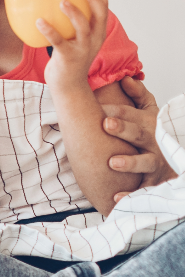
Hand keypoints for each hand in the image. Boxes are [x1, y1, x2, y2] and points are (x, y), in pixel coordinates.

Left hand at [39, 0, 107, 87]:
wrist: (68, 86)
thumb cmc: (68, 58)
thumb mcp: (75, 38)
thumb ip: (70, 23)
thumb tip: (51, 1)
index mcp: (97, 32)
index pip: (104, 8)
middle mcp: (94, 39)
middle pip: (99, 15)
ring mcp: (82, 49)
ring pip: (83, 28)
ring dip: (74, 13)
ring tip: (62, 1)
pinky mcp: (68, 58)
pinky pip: (58, 42)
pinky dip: (49, 31)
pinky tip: (39, 21)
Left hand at [105, 76, 170, 201]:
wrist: (177, 162)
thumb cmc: (156, 135)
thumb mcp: (152, 113)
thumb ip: (139, 96)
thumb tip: (125, 78)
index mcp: (149, 124)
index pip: (132, 115)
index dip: (116, 111)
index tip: (98, 108)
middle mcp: (154, 143)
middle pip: (139, 134)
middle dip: (124, 128)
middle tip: (106, 124)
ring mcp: (156, 164)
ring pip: (145, 163)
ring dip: (130, 163)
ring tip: (112, 162)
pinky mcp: (155, 183)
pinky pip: (143, 191)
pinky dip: (130, 195)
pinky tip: (115, 198)